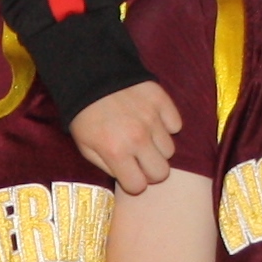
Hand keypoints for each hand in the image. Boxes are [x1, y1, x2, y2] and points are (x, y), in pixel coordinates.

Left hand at [67, 81, 183, 195]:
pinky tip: (151, 120)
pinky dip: (166, 125)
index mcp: (116, 152)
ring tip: (143, 135)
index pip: (139, 186)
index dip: (134, 182)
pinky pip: (175, 125)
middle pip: (161, 173)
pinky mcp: (162, 102)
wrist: (91, 75)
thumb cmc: (85, 115)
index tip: (129, 173)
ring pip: (170, 150)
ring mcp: (152, 119)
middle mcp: (137, 138)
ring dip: (157, 147)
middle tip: (140, 159)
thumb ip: (107, 167)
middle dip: (151, 170)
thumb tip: (128, 178)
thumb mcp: (85, 147)